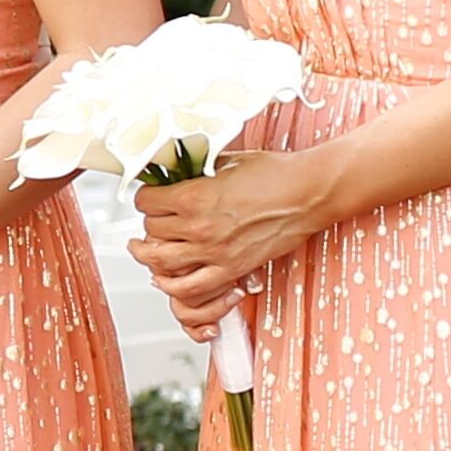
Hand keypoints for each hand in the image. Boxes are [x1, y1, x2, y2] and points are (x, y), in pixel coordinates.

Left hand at [134, 146, 337, 324]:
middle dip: (149, 223)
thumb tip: (179, 170)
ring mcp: (214, 252)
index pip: (145, 203)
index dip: (145, 197)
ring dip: (148, 256)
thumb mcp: (226, 161)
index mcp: (193, 196)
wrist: (308, 193)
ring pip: (160, 262)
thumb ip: (197, 169)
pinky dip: (172, 286)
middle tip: (154, 218)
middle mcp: (198, 227)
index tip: (149, 196)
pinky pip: (189, 289)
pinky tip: (166, 277)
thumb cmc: (275, 174)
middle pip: (150, 232)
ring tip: (143, 250)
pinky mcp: (231, 270)